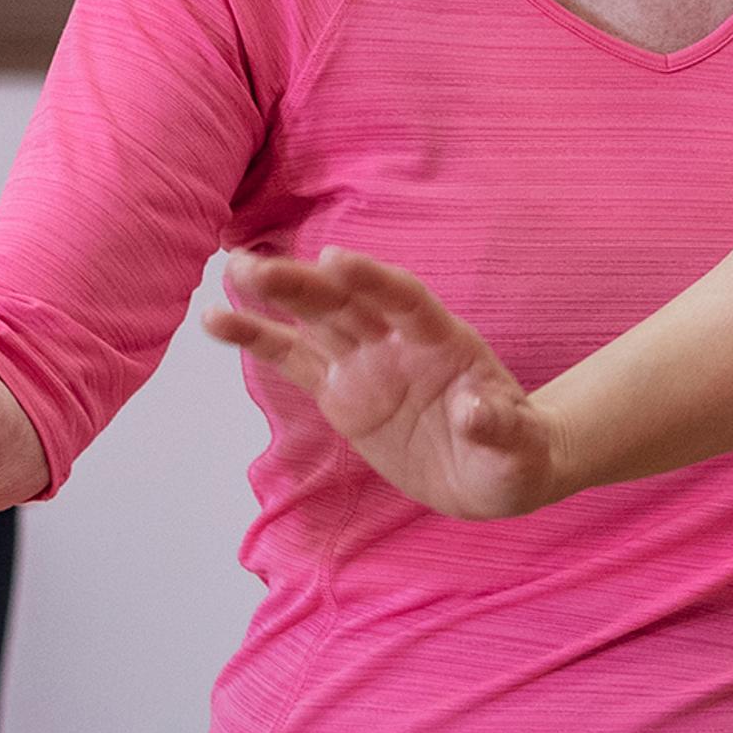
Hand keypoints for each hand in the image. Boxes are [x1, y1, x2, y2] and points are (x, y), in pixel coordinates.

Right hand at [203, 248, 563, 519]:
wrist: (491, 472)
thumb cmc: (512, 453)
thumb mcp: (515, 448)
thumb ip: (497, 425)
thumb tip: (475, 410)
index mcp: (443, 340)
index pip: (405, 300)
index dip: (371, 279)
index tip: (332, 260)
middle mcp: (398, 340)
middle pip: (348, 302)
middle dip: (305, 283)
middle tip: (256, 266)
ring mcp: (365, 361)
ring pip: (314, 319)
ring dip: (274, 295)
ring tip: (231, 271)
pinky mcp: (338, 390)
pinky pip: (292, 359)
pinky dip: (257, 339)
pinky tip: (216, 319)